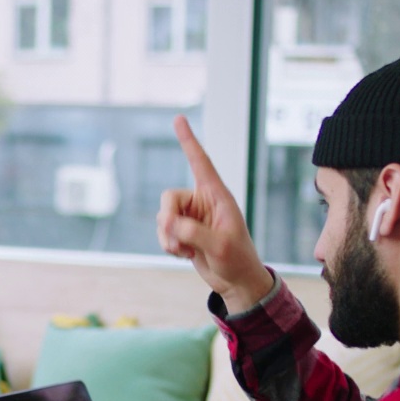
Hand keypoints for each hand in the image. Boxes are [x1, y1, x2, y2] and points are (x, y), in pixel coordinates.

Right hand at [158, 115, 273, 312]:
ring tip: (184, 252)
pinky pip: (163, 232)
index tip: (178, 119)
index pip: (200, 163)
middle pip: (169, 198)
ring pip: (162, 217)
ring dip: (168, 238)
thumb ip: (194, 232)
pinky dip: (167, 245)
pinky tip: (184, 255)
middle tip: (174, 241)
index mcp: (217, 196)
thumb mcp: (220, 246)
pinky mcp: (183, 233)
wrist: (236, 282)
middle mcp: (202, 202)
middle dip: (167, 220)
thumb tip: (169, 225)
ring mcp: (191, 217)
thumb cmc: (237, 260)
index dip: (188, 141)